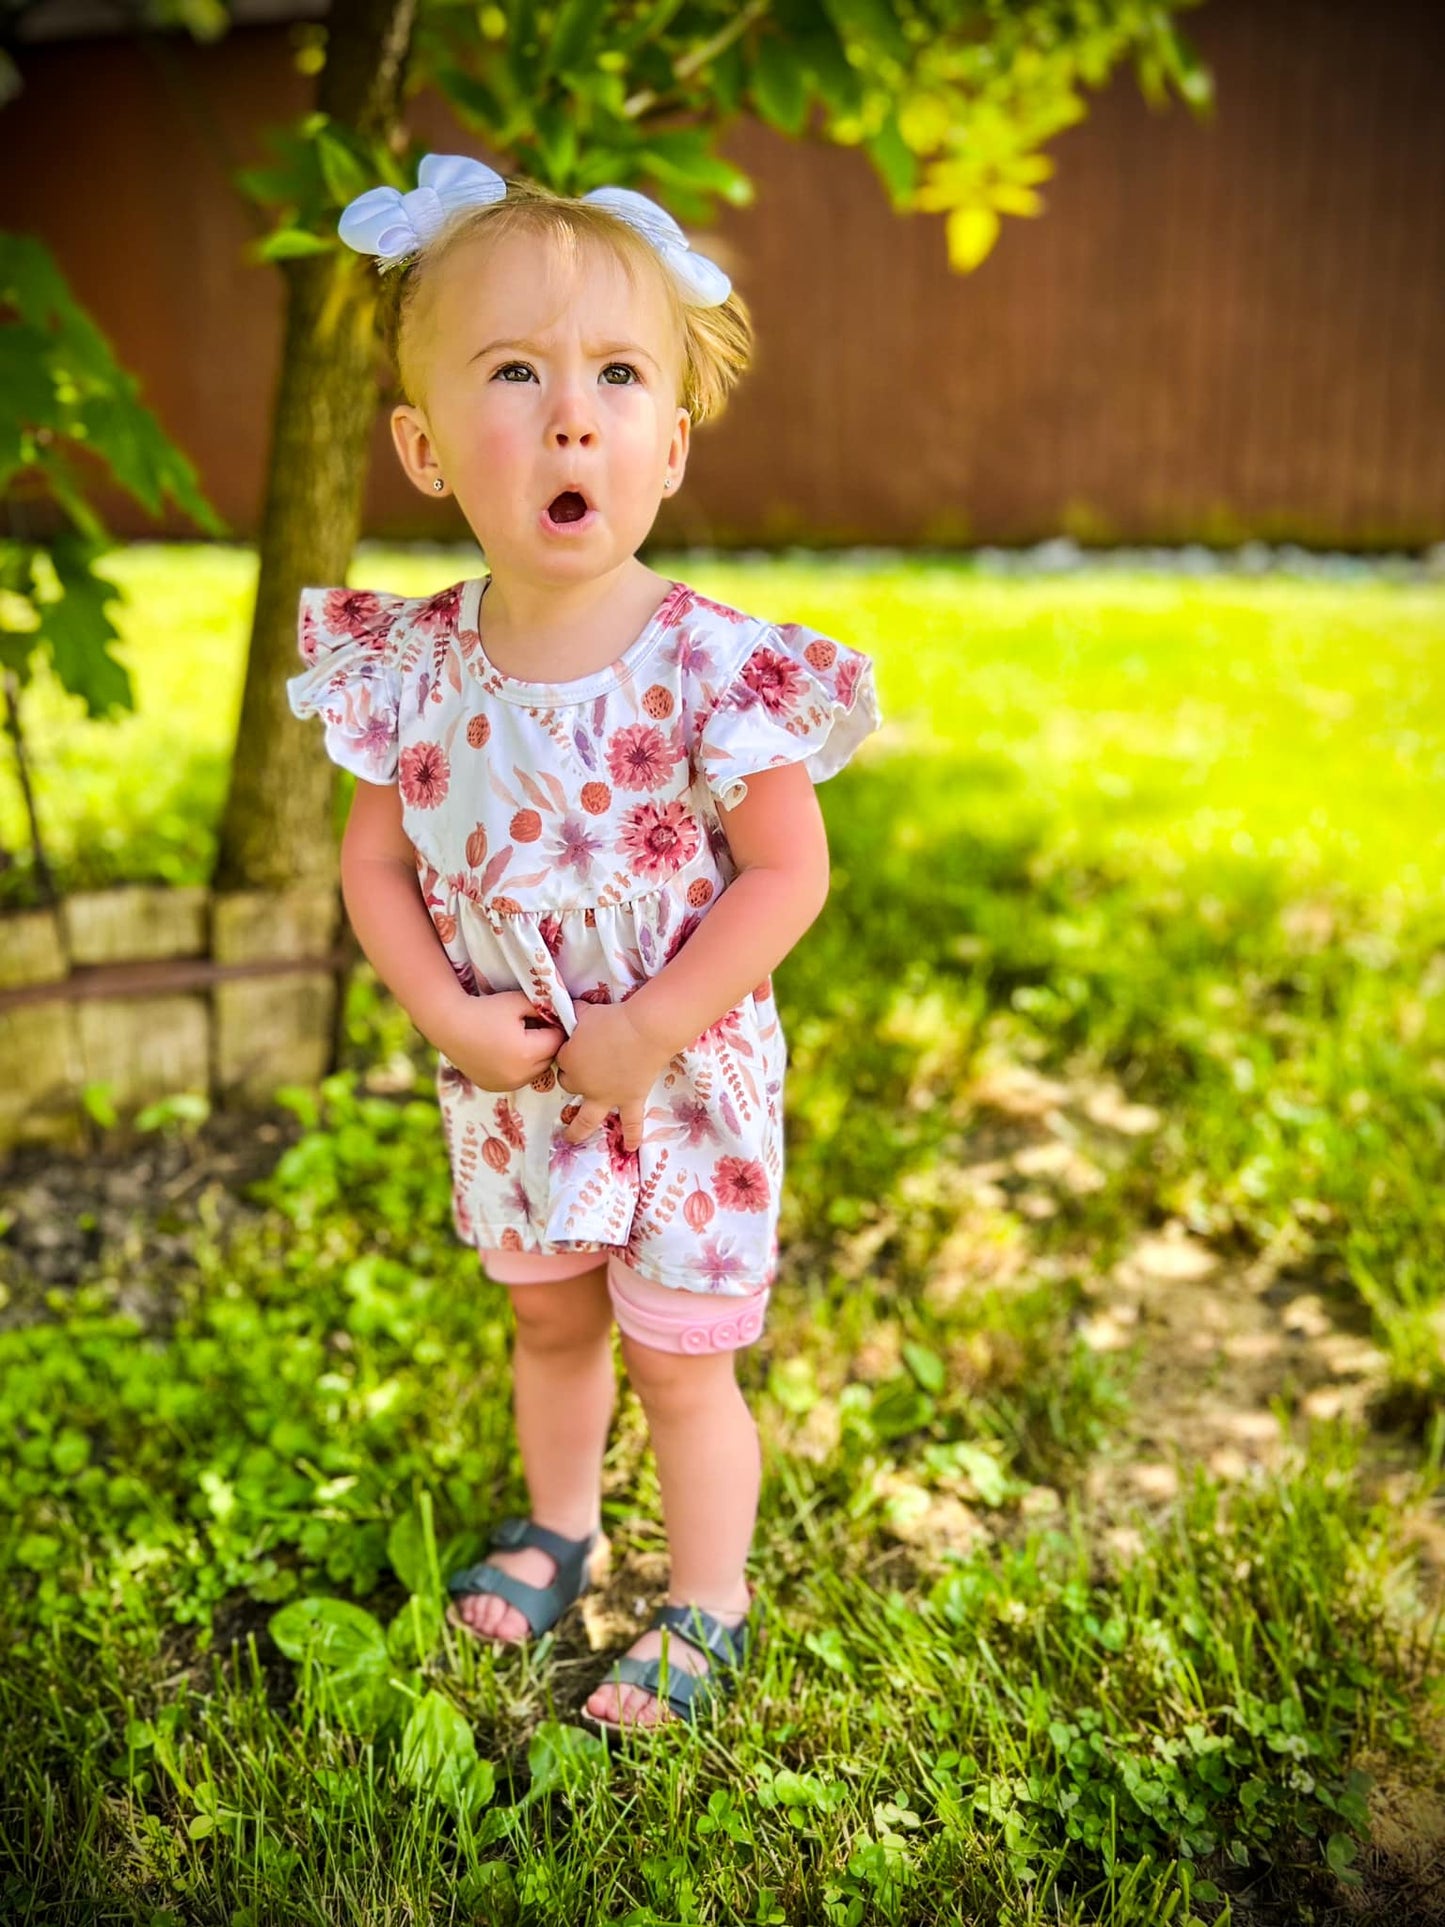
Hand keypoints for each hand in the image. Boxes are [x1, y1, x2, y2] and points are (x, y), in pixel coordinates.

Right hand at [436, 990, 564, 1091]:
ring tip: (519, 1039)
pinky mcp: (495, 1087)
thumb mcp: (519, 1002)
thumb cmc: (485, 1009)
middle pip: (550, 1059)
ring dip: (535, 1058)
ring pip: (536, 1072)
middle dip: (547, 1044)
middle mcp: (520, 1074)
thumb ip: (545, 1008)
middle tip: (534, 1027)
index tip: (545, 1018)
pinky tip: (506, 1052)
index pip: (558, 1041)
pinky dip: (519, 1068)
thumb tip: (562, 1014)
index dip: (554, 1027)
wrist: (449, 1024)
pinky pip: (518, 1079)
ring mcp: (507, 1084)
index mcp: (528, 1052)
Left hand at [553, 1000, 674, 1152]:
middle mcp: (583, 1083)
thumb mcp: (585, 1012)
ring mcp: (606, 1095)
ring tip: (571, 1138)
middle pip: (568, 1084)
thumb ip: (574, 1016)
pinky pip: (631, 1122)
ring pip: (585, 1119)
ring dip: (577, 1131)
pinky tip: (631, 1148)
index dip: (568, 1051)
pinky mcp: (630, 1099)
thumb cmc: (612, 1017)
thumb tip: (568, 1014)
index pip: (561, 1059)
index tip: (577, 1043)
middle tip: (584, 1068)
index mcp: (569, 1060)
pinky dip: (632, 1135)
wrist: (642, 1029)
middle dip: (572, 1078)